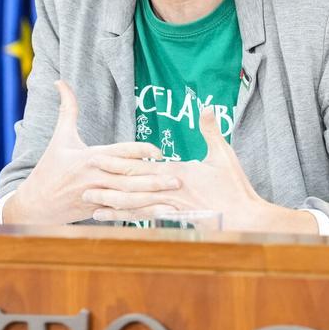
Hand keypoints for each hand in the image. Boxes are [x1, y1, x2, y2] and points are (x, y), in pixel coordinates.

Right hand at [2, 81, 179, 224]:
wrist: (36, 204)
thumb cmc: (50, 168)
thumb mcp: (60, 137)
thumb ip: (67, 109)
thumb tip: (60, 81)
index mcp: (89, 158)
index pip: (119, 153)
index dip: (139, 151)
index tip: (159, 151)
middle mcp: (96, 178)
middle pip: (128, 179)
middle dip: (153, 180)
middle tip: (177, 178)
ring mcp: (98, 197)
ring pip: (129, 199)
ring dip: (152, 199)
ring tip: (174, 199)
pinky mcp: (99, 211)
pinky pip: (125, 213)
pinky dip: (143, 215)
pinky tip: (160, 215)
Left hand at [87, 106, 318, 233]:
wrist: (245, 220)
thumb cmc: (235, 187)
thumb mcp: (223, 154)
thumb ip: (211, 130)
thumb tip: (206, 106)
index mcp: (176, 175)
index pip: (140, 168)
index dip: (117, 164)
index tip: (97, 158)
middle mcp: (168, 194)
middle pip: (131, 190)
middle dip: (106, 188)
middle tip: (83, 187)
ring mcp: (171, 210)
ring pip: (135, 209)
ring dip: (113, 208)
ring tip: (92, 209)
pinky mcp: (175, 222)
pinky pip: (147, 221)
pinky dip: (131, 221)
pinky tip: (119, 223)